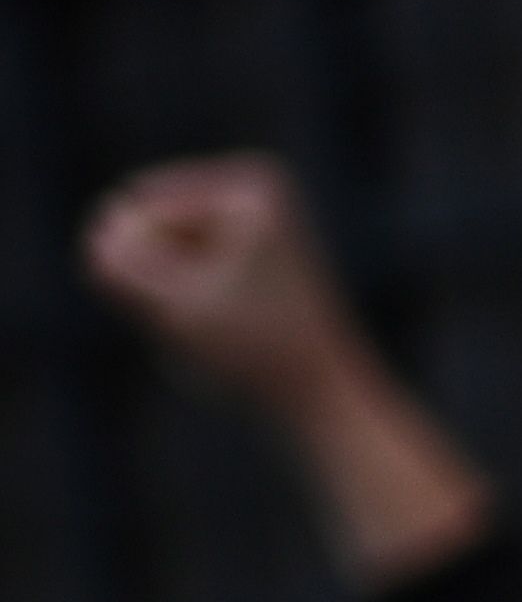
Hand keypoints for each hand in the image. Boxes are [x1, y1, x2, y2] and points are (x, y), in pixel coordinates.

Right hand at [81, 151, 492, 583]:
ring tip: (233, 344)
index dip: (158, 274)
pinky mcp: (251, 283)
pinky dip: (187, 336)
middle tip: (231, 333)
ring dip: (174, 319)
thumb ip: (119, 254)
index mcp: (252, 186)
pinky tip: (234, 356)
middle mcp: (261, 200)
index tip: (226, 310)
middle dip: (165, 294)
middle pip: (144, 237)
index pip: (134, 212)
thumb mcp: (175, 302)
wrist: (338, 416)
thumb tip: (104, 233)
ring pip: (157, 277)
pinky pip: (176, 304)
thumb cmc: (271, 362)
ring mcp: (256, 241)